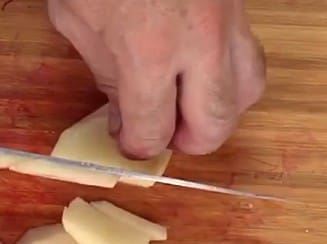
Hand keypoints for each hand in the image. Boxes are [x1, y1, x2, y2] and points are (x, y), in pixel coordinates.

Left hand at [48, 0, 265, 157]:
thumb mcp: (75, 19)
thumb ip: (104, 74)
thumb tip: (125, 114)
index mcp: (147, 52)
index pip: (155, 131)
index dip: (137, 147)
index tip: (129, 142)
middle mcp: (199, 42)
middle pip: (216, 124)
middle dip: (188, 140)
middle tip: (164, 131)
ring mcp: (228, 20)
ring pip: (249, 91)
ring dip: (218, 109)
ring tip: (186, 103)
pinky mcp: (240, 5)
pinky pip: (250, 55)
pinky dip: (230, 74)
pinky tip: (200, 68)